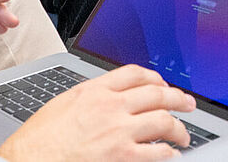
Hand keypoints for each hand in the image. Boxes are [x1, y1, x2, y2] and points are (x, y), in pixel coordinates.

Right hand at [0, 65, 196, 160]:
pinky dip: (169, 154)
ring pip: (163, 120)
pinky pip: (157, 153)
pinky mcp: (122, 157)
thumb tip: (110, 96)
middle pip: (157, 93)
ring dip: (179, 129)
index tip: (163, 84)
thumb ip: (91, 96)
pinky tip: (170, 156)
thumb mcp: (64, 103)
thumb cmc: (39, 140)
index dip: (156, 78)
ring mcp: (118, 132)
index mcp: (95, 90)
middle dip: (178, 99)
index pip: (135, 73)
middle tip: (188, 105)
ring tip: (182, 136)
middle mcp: (110, 106)